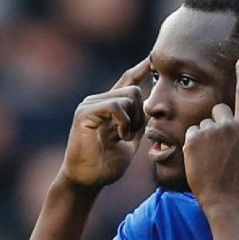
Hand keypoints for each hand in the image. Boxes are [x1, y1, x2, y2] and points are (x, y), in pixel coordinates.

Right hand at [58, 58, 150, 189]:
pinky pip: (114, 105)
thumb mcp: (130, 140)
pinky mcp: (84, 112)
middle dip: (140, 114)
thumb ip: (139, 123)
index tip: (153, 59)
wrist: (87, 180)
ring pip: (127, 96)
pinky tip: (120, 136)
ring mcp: (90, 104)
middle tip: (131, 135)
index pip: (127, 80)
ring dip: (132, 121)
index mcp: (109, 106)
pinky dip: (123, 122)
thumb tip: (151, 109)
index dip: (141, 69)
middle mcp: (98, 100)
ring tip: (123, 138)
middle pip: (133, 89)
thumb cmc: (106, 164)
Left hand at [183, 58, 238, 211]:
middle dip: (220, 124)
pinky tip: (201, 160)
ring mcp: (209, 132)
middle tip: (222, 149)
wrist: (225, 200)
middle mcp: (227, 125)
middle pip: (220, 110)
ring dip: (206, 137)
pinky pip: (191, 133)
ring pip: (204, 124)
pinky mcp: (192, 140)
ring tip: (212, 159)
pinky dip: (194, 145)